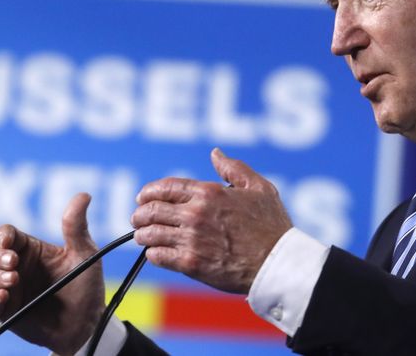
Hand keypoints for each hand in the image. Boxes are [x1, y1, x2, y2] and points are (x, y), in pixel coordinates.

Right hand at [0, 193, 104, 354]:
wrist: (87, 323)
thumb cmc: (86, 285)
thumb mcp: (84, 253)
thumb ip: (77, 226)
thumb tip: (83, 195)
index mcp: (31, 249)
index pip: (7, 234)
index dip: (2, 235)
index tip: (8, 241)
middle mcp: (17, 267)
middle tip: (14, 263)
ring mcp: (11, 289)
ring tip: (14, 280)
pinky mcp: (8, 311)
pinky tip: (4, 296)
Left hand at [131, 148, 292, 293]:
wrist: (278, 263)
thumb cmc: (272, 226)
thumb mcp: (259, 188)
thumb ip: (234, 168)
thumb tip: (215, 153)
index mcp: (209, 193)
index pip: (165, 187)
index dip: (148, 192)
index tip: (143, 198)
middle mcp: (195, 214)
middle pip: (151, 210)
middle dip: (140, 214)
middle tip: (138, 218)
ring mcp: (191, 239)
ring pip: (150, 234)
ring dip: (142, 234)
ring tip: (143, 236)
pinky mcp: (190, 263)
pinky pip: (158, 256)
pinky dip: (152, 253)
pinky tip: (155, 252)